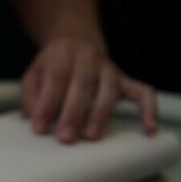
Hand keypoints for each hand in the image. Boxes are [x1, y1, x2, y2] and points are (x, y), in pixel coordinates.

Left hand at [21, 37, 157, 141]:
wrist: (74, 43)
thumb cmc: (52, 67)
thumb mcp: (33, 76)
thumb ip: (31, 96)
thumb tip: (34, 119)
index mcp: (63, 56)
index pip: (56, 79)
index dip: (47, 104)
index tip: (39, 128)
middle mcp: (88, 60)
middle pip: (83, 84)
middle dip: (73, 113)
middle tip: (65, 138)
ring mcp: (109, 70)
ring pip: (110, 89)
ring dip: (101, 113)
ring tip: (91, 135)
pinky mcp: (124, 81)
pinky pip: (143, 92)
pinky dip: (149, 109)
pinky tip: (149, 129)